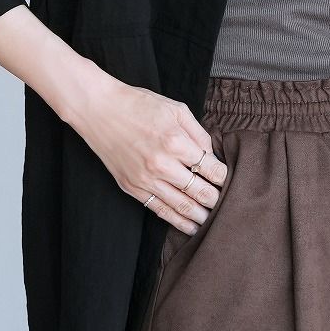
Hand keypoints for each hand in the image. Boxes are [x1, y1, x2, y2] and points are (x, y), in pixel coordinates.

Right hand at [67, 73, 227, 235]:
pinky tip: (190, 226)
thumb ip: (198, 133)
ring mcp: (146, 179)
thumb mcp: (176, 109)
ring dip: (201, 216)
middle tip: (228, 203)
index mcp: (176, 142)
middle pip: (200, 192)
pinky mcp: (132, 188)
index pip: (211, 169)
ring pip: (182, 206)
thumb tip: (211, 155)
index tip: (230, 180)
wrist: (99, 109)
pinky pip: (159, 210)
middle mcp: (162, 165)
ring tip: (214, 220)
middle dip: (217, 199)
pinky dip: (177, 222)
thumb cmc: (138, 104)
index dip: (225, 177)